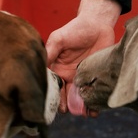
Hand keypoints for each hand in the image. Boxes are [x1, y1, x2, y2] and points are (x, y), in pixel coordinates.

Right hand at [46, 0, 120, 114]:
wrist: (98, 24)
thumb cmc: (76, 29)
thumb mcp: (59, 38)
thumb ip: (50, 52)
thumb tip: (40, 66)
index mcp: (57, 70)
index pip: (53, 88)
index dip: (54, 98)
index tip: (57, 106)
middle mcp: (69, 78)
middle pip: (67, 97)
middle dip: (69, 106)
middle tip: (73, 112)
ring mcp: (83, 79)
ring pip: (81, 98)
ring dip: (82, 108)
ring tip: (86, 113)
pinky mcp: (96, 79)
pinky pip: (94, 94)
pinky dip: (95, 103)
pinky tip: (96, 110)